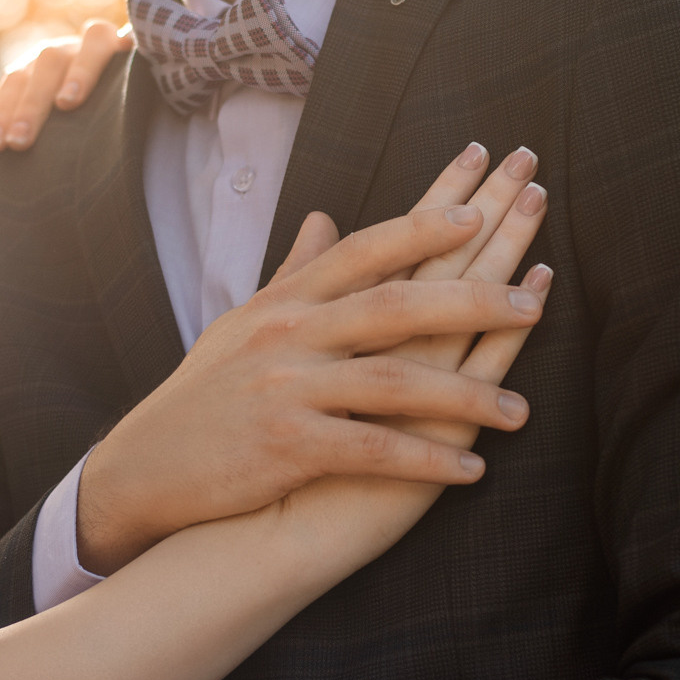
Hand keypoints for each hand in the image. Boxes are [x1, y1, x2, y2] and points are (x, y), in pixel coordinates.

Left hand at [0, 20, 130, 150]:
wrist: (134, 120)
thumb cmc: (71, 131)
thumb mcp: (20, 131)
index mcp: (34, 76)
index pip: (10, 89)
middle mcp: (62, 58)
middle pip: (38, 70)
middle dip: (27, 106)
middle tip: (18, 143)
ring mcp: (95, 50)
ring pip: (74, 50)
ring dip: (71, 75)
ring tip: (67, 107)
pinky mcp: (129, 49)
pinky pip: (114, 39)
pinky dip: (109, 51)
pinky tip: (112, 76)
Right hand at [75, 143, 548, 573]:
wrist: (144, 469)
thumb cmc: (204, 396)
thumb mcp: (243, 322)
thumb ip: (297, 271)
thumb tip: (329, 217)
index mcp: (285, 301)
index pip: (365, 250)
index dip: (423, 227)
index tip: (481, 208)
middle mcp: (288, 335)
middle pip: (395, 304)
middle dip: (471, 299)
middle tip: (535, 300)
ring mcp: (286, 390)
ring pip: (393, 381)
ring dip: (465, 397)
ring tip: (522, 411)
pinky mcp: (285, 447)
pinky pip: (372, 452)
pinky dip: (426, 461)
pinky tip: (474, 471)